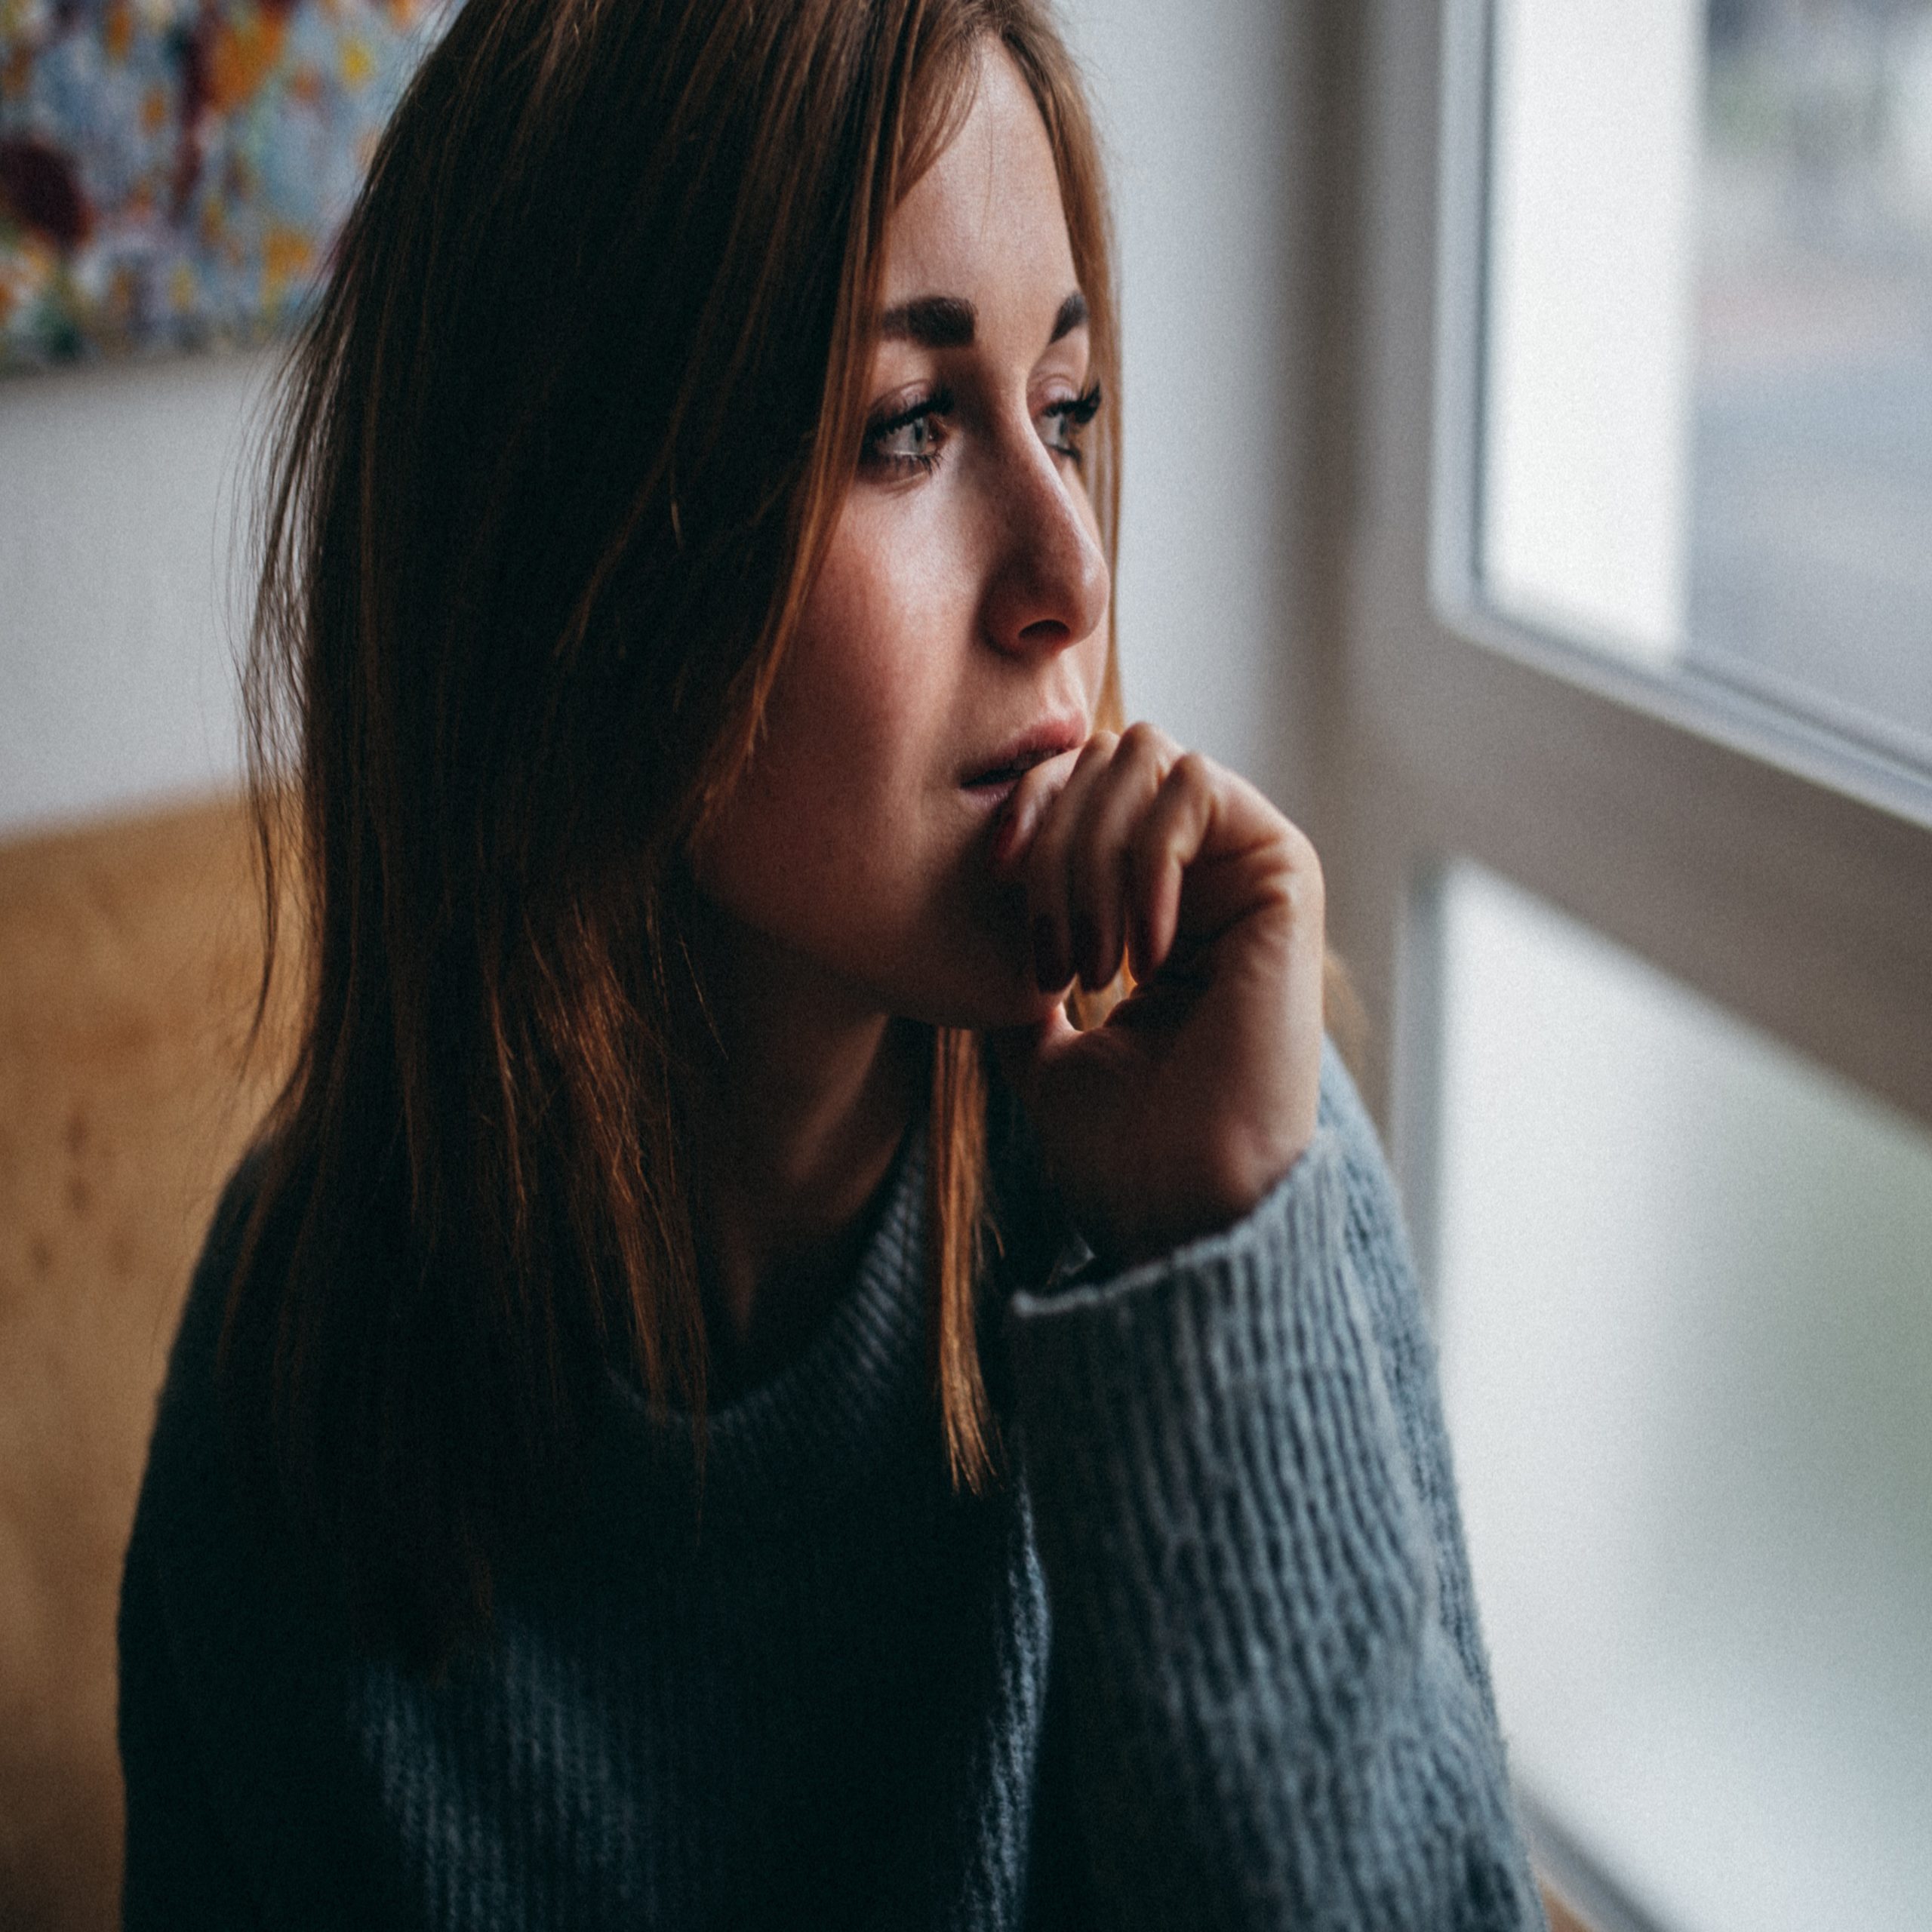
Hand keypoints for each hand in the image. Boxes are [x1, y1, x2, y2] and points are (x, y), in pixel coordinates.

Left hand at [989, 724, 1325, 1269]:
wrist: (1180, 1199)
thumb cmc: (1119, 1144)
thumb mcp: (1034, 1046)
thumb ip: (1016, 973)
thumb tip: (971, 915)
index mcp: (1150, 898)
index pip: (1077, 781)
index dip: (1025, 809)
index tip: (992, 883)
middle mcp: (1203, 869)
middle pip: (1105, 754)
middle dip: (1055, 841)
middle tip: (1055, 958)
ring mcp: (1245, 865)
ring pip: (1145, 756)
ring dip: (1095, 855)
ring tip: (1095, 965)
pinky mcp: (1285, 872)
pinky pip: (1195, 786)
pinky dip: (1148, 859)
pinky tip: (1144, 956)